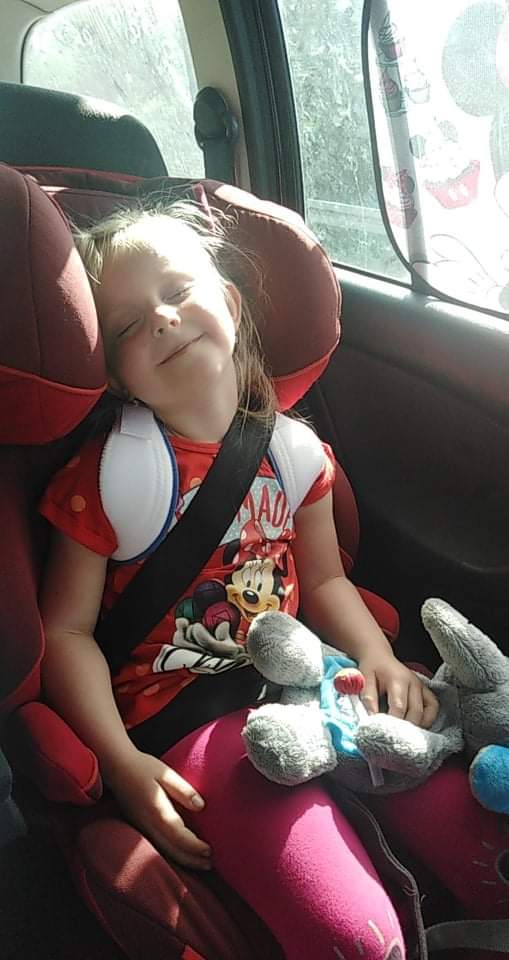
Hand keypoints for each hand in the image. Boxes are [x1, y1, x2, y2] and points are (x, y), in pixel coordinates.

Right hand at [105, 749, 211, 869]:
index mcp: (157, 810)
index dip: (195, 847)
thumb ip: (184, 790)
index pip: (178, 836)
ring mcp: (141, 827)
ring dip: (183, 860)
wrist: (115, 767)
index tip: (210, 851)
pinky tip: (182, 854)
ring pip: (164, 851)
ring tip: (200, 863)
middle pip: (172, 850)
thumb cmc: (142, 767)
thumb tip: (201, 806)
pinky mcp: (138, 826)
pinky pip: (157, 846)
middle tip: (211, 864)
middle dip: (192, 860)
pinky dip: (172, 854)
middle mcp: (148, 824)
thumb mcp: (166, 773)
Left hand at [357, 652, 438, 728]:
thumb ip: (368, 699)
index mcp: (398, 679)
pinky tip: (416, 726)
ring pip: (426, 712)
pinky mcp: (425, 690)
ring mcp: (421, 687)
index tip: (384, 735)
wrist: (379, 656)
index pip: (398, 706)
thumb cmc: (371, 668)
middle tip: (394, 740)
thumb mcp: (365, 680)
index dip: (392, 722)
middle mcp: (414, 683)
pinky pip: (433, 707)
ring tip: (404, 736)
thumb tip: (372, 719)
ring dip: (417, 726)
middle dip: (405, 728)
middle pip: (415, 712)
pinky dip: (427, 719)